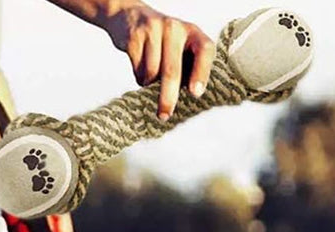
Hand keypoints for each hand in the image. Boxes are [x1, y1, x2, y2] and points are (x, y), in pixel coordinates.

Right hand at [102, 1, 215, 120]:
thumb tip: (188, 97)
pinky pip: (137, 69)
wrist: (129, 15)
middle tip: (164, 114)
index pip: (205, 50)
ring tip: (148, 76)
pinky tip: (139, 67)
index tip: (195, 93)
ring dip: (148, 83)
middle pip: (172, 70)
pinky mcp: (135, 37)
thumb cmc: (161, 40)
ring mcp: (154, 30)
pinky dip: (138, 76)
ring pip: (151, 73)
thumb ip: (186, 65)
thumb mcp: (179, 45)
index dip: (202, 72)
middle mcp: (175, 28)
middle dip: (168, 96)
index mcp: (192, 32)